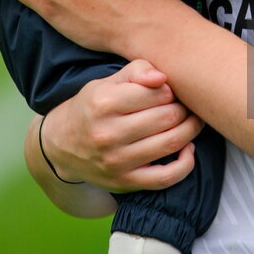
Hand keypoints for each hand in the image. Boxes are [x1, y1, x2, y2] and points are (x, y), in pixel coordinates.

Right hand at [38, 60, 202, 191]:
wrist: (61, 145)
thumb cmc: (92, 106)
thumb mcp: (107, 82)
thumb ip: (137, 70)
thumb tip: (162, 78)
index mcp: (104, 103)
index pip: (157, 92)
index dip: (171, 89)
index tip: (170, 90)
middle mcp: (108, 134)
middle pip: (167, 117)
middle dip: (183, 107)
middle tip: (184, 104)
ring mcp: (116, 162)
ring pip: (171, 143)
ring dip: (190, 129)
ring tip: (192, 120)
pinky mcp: (124, 183)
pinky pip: (165, 178)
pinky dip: (185, 163)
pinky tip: (187, 148)